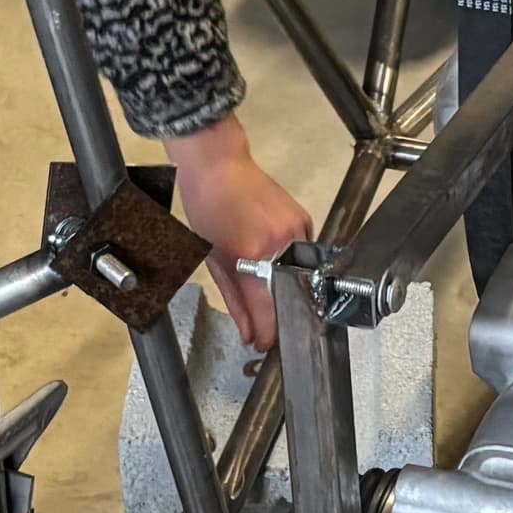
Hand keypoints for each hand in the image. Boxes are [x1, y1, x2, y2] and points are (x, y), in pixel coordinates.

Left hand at [165, 117, 311, 353]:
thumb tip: (250, 334)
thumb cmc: (207, 209)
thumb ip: (235, 301)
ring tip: (269, 288)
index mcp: (251, 255)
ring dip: (286, 290)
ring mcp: (298, 231)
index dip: (269, 333)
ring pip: (300, 278)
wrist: (220, 165)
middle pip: (289, 296)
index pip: (268, 308)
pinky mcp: (306, 221)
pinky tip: (276, 259)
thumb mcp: (214, 259)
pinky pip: (305, 256)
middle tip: (267, 325)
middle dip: (279, 316)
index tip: (266, 346)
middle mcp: (280, 245)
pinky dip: (292, 266)